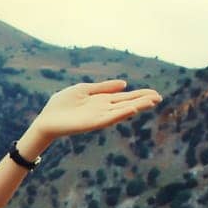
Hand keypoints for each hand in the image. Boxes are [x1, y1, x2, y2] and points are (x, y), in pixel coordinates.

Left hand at [29, 80, 162, 139]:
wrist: (47, 119)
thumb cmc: (62, 105)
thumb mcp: (84, 89)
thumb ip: (103, 87)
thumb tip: (124, 84)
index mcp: (102, 100)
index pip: (125, 97)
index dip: (140, 95)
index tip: (155, 93)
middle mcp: (103, 109)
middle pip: (127, 103)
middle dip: (143, 101)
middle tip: (159, 98)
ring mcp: (99, 117)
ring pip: (122, 111)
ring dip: (136, 106)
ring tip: (151, 102)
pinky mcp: (92, 123)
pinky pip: (109, 119)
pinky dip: (120, 114)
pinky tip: (131, 109)